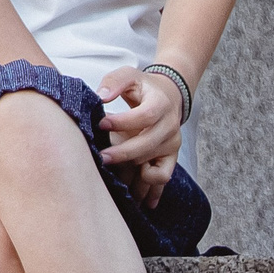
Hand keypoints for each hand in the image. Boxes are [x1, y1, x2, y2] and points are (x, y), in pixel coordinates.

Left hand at [97, 66, 181, 206]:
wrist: (168, 97)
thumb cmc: (143, 87)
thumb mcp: (129, 75)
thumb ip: (114, 82)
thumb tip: (101, 96)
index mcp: (161, 104)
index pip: (145, 116)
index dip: (122, 122)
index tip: (101, 123)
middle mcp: (170, 126)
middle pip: (148, 144)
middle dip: (123, 153)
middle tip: (102, 156)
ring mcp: (172, 143)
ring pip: (153, 162)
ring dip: (131, 169)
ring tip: (111, 171)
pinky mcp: (171, 157)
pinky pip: (163, 177)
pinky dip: (151, 187)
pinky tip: (137, 196)